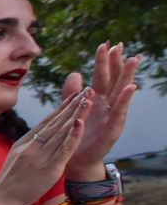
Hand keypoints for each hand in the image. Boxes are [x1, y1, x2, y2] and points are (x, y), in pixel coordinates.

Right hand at [0, 89, 90, 204]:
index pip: (47, 121)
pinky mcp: (49, 168)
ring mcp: (41, 156)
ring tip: (89, 99)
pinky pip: (64, 149)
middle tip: (87, 90)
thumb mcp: (15, 158)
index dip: (62, 107)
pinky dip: (73, 135)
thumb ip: (29, 147)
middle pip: (56, 122)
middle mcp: (33, 145)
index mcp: (25, 142)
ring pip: (62, 132)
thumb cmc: (7, 183)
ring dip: (77, 114)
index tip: (74, 95)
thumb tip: (40, 138)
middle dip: (73, 105)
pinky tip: (80, 122)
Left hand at [63, 42, 139, 178]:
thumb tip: (75, 73)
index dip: (104, 60)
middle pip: (114, 79)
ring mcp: (112, 115)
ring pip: (121, 92)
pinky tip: (130, 88)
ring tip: (133, 59)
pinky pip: (120, 112)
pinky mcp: (113, 128)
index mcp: (96, 99)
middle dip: (118, 62)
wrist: (75, 160)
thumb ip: (72, 93)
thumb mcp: (71, 110)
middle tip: (121, 44)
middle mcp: (107, 105)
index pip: (102, 76)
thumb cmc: (76, 135)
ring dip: (127, 75)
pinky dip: (124, 99)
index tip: (107, 43)